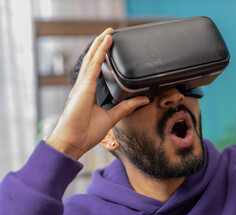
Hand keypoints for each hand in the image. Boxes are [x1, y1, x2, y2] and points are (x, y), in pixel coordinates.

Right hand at [46, 28, 149, 158]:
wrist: (73, 141)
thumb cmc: (86, 132)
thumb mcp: (112, 117)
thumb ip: (126, 106)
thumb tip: (143, 99)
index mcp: (88, 92)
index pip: (96, 70)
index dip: (101, 57)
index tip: (108, 47)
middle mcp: (84, 86)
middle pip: (93, 61)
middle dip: (100, 46)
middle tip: (109, 34)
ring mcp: (82, 85)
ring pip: (92, 59)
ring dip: (100, 44)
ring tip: (108, 33)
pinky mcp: (83, 87)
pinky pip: (93, 66)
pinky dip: (99, 52)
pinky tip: (104, 42)